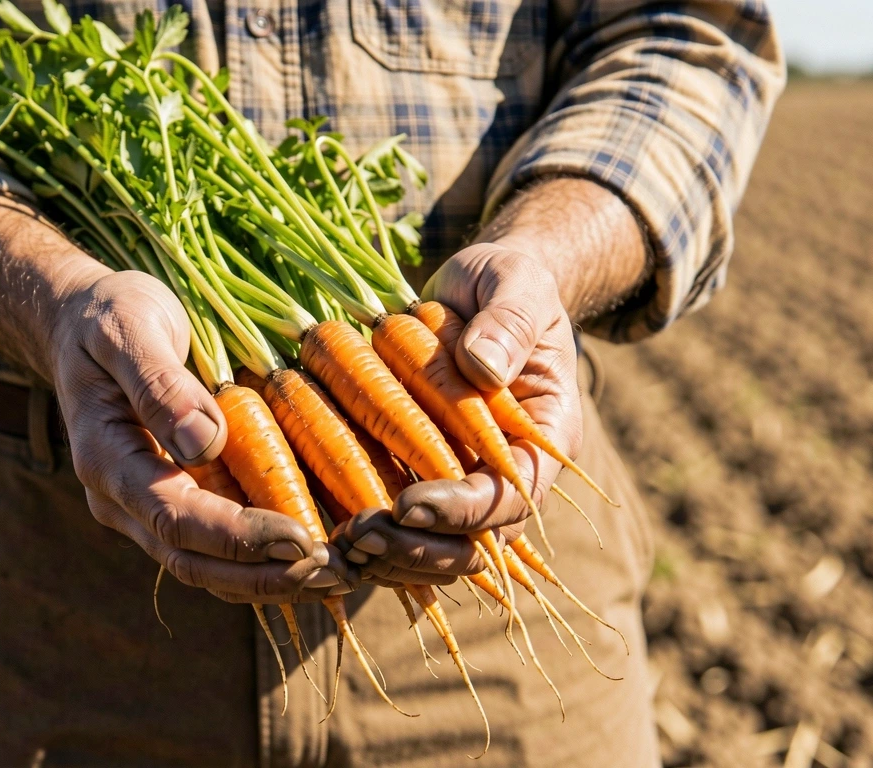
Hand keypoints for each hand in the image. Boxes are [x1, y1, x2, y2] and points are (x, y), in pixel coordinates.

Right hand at [52, 270, 351, 603]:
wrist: (81, 321)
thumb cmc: (110, 315)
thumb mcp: (130, 328)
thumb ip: (160, 384)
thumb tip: (205, 443)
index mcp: (107, 459)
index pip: (175, 517)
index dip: (239, 537)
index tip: (302, 539)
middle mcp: (120, 498)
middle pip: (191, 561)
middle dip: (263, 576)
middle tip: (334, 573)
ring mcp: (142, 507)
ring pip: (204, 568)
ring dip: (267, 581)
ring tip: (336, 578)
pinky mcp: (168, 502)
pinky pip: (213, 549)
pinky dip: (260, 563)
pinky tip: (311, 560)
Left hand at [335, 244, 582, 579]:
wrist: (478, 289)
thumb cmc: (505, 281)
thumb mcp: (514, 284)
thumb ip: (506, 322)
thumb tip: (481, 367)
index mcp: (543, 436)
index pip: (511, 498)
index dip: (461, 512)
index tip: (407, 504)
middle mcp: (505, 471)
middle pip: (472, 544)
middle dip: (417, 549)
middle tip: (361, 536)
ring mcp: (462, 479)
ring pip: (434, 550)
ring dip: (389, 557)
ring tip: (340, 544)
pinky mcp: (421, 474)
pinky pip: (402, 527)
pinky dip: (370, 538)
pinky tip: (329, 534)